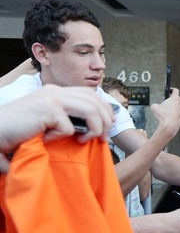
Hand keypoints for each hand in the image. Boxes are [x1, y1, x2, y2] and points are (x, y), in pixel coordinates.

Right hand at [0, 86, 114, 171]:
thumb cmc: (18, 130)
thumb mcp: (47, 120)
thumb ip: (66, 117)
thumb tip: (93, 125)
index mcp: (55, 91)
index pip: (90, 94)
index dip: (104, 108)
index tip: (109, 124)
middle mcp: (55, 91)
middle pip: (95, 101)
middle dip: (105, 121)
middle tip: (102, 138)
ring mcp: (51, 98)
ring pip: (90, 112)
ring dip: (93, 130)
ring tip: (83, 141)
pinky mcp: (48, 110)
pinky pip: (69, 128)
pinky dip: (61, 138)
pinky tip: (46, 140)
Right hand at [150, 87, 179, 138]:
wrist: (169, 126)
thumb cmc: (164, 116)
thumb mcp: (155, 107)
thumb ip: (155, 105)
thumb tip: (154, 106)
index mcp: (175, 99)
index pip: (175, 90)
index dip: (171, 89)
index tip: (169, 90)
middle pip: (178, 98)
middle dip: (172, 98)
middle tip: (167, 100)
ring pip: (178, 106)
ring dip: (174, 106)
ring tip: (167, 109)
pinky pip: (178, 113)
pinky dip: (174, 113)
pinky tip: (169, 116)